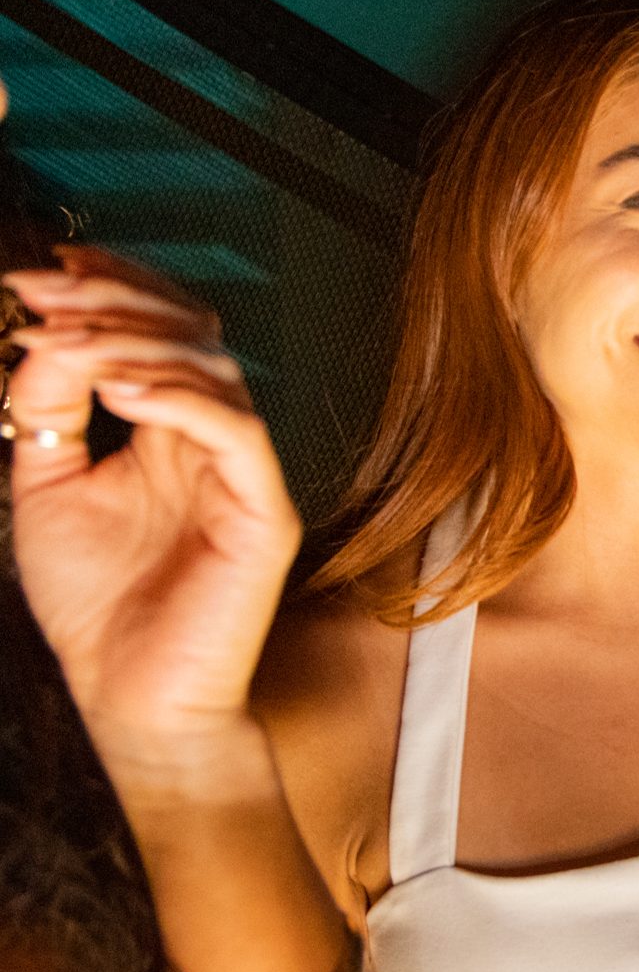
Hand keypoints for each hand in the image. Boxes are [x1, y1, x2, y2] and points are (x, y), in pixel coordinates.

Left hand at [4, 255, 298, 756]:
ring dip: (136, 343)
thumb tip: (45, 340)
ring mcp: (243, 475)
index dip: (112, 290)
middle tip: (46, 292)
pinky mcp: (262, 511)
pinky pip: (236, 432)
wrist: (131, 699)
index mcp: (169, 434)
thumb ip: (48, 413)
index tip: (45, 273)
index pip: (160, 335)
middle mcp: (214, 444)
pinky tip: (119, 390)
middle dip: (116, 302)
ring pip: (215, 372)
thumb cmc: (99, 609)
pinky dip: (180, 399)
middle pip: (192, 336)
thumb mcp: (47, 489)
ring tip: (67, 342)